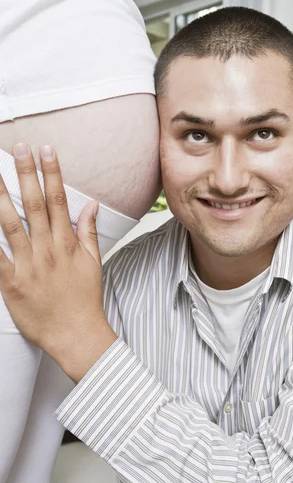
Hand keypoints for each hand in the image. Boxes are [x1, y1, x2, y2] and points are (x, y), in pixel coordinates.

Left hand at [0, 144, 116, 381]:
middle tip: (18, 148)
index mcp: (66, 243)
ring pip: (10, 224)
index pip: (58, 200)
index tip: (46, 150)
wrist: (76, 335)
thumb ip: (88, 231)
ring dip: (0, 197)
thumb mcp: (93, 263)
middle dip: (26, 174)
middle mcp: (47, 249)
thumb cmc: (84, 299)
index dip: (51, 173)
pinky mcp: (11, 283)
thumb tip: (91, 205)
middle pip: (33, 205)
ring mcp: (28, 265)